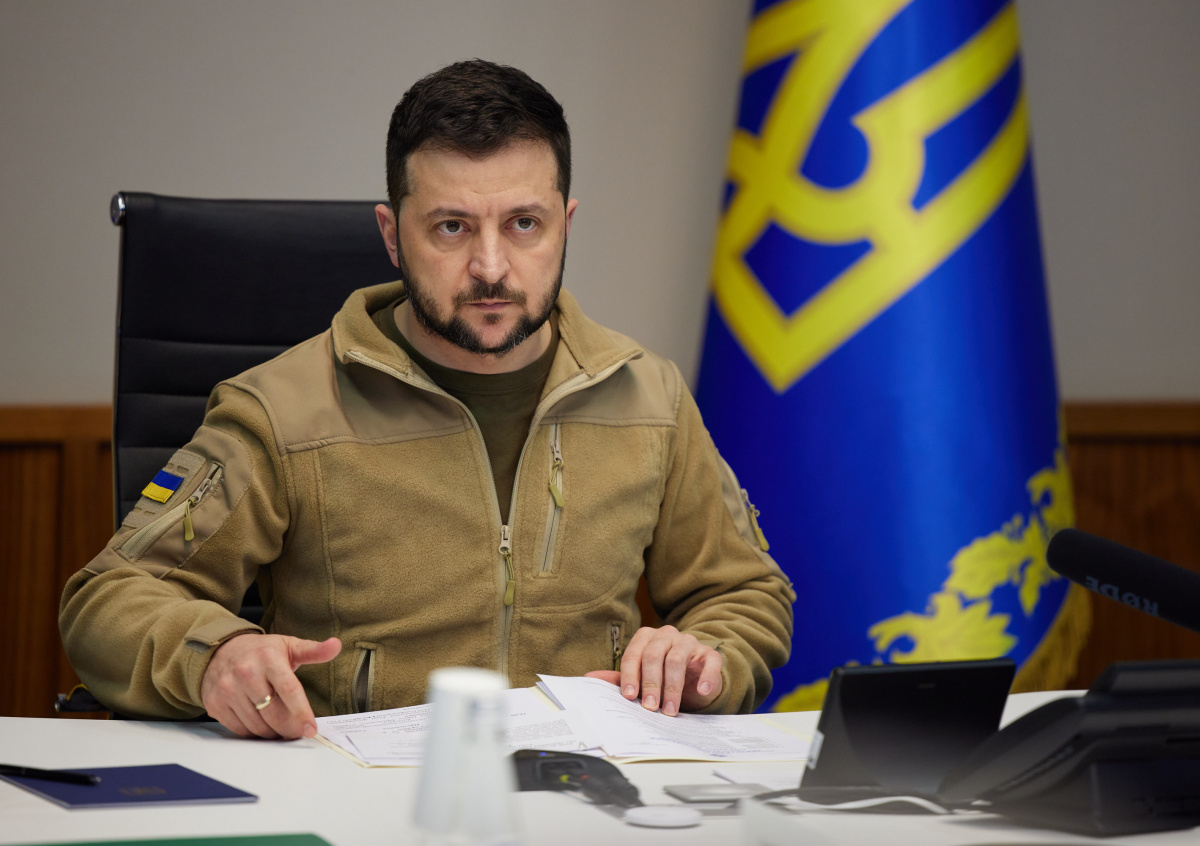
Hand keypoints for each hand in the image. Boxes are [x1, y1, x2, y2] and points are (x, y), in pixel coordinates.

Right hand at [200, 633, 340, 738]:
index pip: (289, 690)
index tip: (311, 728)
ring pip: (257, 725)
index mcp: (268, 658)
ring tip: (280, 727)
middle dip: (289, 728)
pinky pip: (240, 729)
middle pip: (273, 713)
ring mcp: (228, 689)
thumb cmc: (261, 651)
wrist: (220, 650)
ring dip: (273, 732)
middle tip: (297, 731)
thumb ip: (313, 650)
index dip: (302, 713)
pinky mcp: (215, 703)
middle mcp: (246, 673)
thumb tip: (336, 645)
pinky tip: (262, 724)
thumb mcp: (288, 645)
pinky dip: (254, 732)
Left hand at [585, 625, 721, 715]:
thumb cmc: (663, 678)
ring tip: (670, 709)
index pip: (634, 654)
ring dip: (673, 687)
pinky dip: (706, 676)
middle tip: (650, 707)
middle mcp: (667, 635)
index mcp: (646, 638)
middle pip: (654, 655)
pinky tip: (700, 691)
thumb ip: (618, 678)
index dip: (631, 675)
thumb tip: (589, 679)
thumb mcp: (640, 679)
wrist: (695, 679)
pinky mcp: (709, 653)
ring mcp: (689, 642)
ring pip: (678, 658)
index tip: (630, 697)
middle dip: (651, 683)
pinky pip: (710, 661)